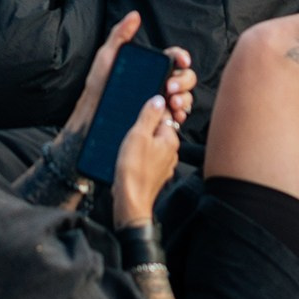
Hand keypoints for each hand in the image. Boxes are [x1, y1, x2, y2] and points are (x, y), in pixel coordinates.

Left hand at [65, 13, 195, 134]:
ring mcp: (161, 99)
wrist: (93, 113)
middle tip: (170, 87)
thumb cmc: (99, 83)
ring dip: (185, 98)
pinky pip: (179, 115)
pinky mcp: (161, 116)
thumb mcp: (108, 56)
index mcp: (151, 66)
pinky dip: (181, 114)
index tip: (182, 60)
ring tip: (173, 103)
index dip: (182, 57)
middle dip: (184, 80)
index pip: (175, 57)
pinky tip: (175, 115)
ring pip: (186, 96)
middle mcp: (159, 81)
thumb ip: (120, 35)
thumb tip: (134, 15)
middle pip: (185, 76)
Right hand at [112, 97, 182, 227]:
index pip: (165, 115)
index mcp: (170, 140)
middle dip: (143, 128)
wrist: (130, 199)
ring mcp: (164, 164)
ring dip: (140, 142)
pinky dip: (139, 154)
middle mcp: (171, 152)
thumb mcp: (138, 135)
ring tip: (128, 146)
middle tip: (130, 133)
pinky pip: (148, 157)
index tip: (138, 115)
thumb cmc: (134, 170)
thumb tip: (158, 99)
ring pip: (152, 143)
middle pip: (158, 129)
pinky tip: (129, 158)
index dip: (150, 112)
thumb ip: (149, 115)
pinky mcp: (154, 173)